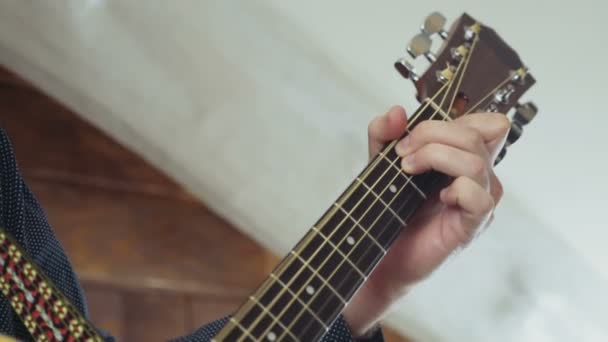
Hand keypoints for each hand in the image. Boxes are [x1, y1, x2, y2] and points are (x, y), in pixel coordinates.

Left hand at [343, 106, 509, 335]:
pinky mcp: (472, 225)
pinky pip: (479, 198)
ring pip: (477, 162)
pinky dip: (456, 190)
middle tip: (402, 154)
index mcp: (464, 156)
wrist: (382, 254)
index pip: (487, 123)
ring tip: (409, 170)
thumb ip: (384, 134)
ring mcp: (479, 200)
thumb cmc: (390, 209)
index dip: (452, 119)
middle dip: (433, 134)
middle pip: (481, 133)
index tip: (411, 136)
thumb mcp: (380, 162)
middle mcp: (479, 175)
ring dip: (436, 156)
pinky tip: (437, 198)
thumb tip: (397, 112)